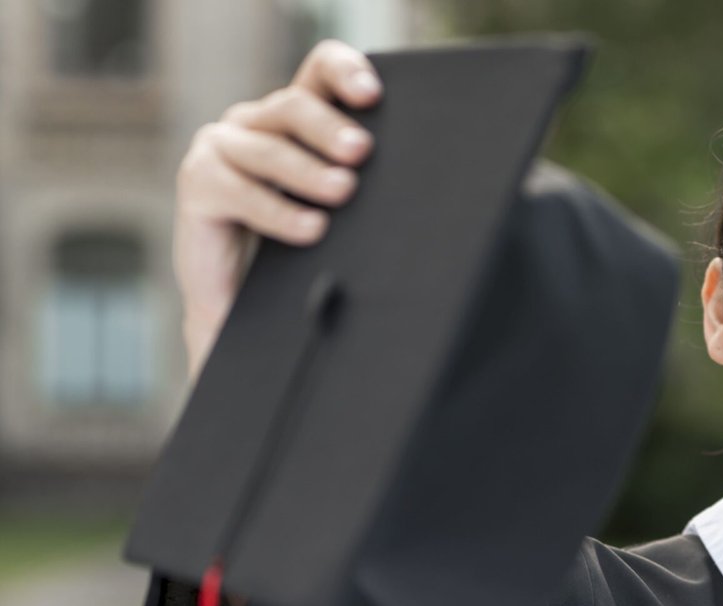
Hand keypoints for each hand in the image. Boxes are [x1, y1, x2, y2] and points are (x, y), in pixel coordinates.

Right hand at [174, 39, 381, 378]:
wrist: (244, 305)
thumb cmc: (298, 251)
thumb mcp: (334, 209)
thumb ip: (354, 179)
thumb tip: (412, 181)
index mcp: (294, 116)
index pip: (319, 71)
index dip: (344, 72)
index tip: (373, 95)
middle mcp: (254, 122)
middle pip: (293, 105)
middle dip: (330, 128)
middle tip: (362, 152)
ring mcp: (221, 148)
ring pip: (268, 147)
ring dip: (308, 170)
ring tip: (343, 191)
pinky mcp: (198, 184)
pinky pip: (238, 191)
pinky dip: (278, 212)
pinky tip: (310, 229)